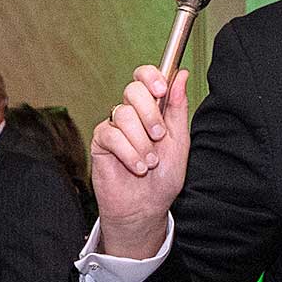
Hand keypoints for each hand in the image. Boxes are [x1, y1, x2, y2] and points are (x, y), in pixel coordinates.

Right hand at [90, 66, 190, 258]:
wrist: (146, 207)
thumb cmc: (163, 177)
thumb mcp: (178, 141)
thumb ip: (178, 108)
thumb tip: (181, 75)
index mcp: (151, 108)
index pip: (145, 76)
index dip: (151, 77)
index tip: (161, 89)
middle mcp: (131, 114)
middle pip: (133, 90)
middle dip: (150, 114)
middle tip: (159, 136)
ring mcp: (114, 126)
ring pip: (124, 115)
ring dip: (142, 142)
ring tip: (149, 162)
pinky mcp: (100, 142)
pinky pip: (111, 135)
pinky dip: (128, 153)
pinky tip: (136, 167)